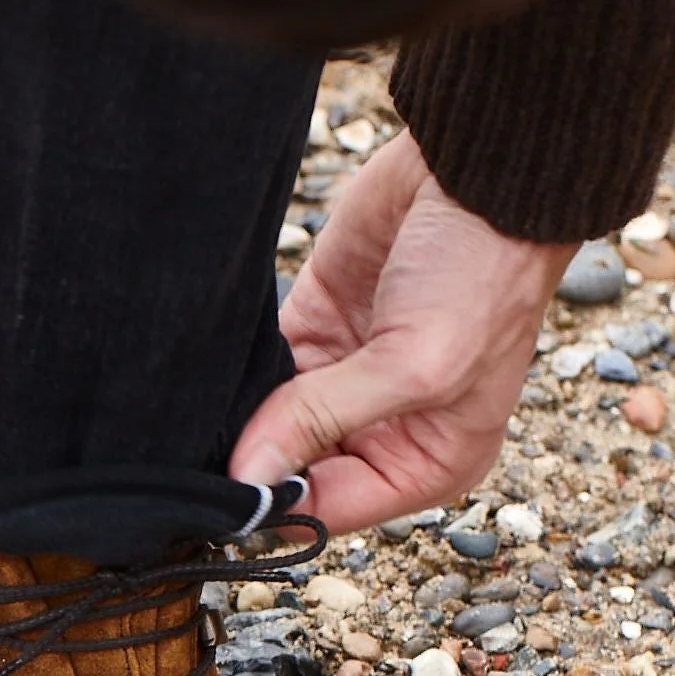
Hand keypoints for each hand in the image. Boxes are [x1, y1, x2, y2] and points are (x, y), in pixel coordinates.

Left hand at [227, 134, 576, 531]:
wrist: (478, 166)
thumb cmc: (483, 271)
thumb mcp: (414, 364)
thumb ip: (325, 420)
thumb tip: (250, 479)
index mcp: (428, 459)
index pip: (330, 509)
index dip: (275, 505)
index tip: (220, 493)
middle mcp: (385, 429)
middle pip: (292, 470)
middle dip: (250, 462)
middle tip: (191, 456)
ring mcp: (344, 378)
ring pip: (266, 422)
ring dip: (234, 420)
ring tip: (191, 415)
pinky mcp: (313, 327)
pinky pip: (259, 369)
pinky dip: (231, 375)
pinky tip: (201, 377)